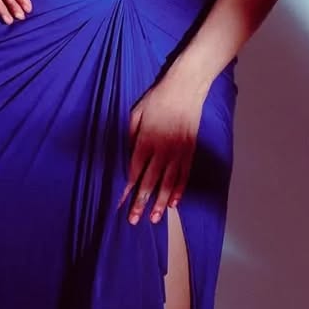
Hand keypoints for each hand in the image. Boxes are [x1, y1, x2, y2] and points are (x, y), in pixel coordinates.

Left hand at [117, 77, 205, 224]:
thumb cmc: (158, 98)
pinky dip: (179, 190)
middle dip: (141, 202)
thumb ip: (129, 134)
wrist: (186, 88)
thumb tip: (123, 154)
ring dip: (161, 202)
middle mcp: (163, 149)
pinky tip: (174, 203)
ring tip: (155, 219)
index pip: (133, 171)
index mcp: (146, 140)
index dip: (125, 189)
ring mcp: (179, 151)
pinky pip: (185, 175)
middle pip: (150, 181)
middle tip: (134, 220)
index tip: (118, 204)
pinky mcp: (190, 150)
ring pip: (168, 182)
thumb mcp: (136, 112)